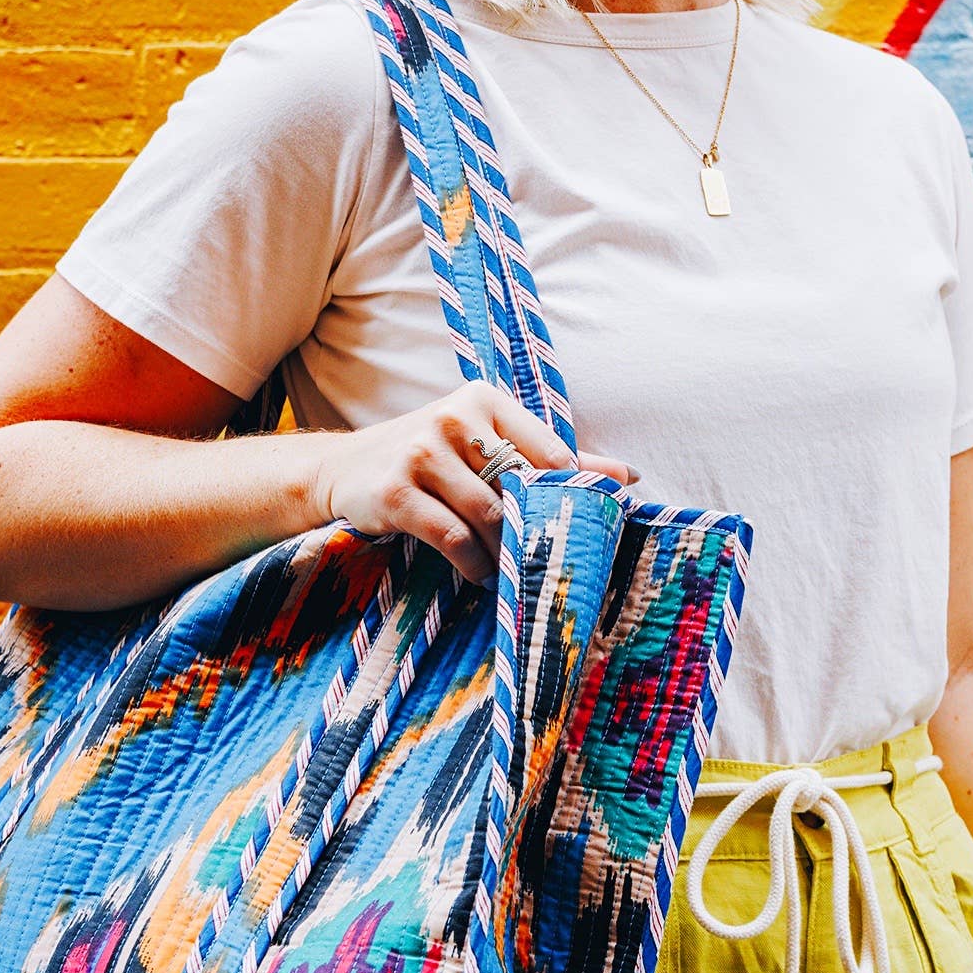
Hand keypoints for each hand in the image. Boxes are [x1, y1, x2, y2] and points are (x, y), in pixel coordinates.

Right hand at [306, 380, 633, 582]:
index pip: (550, 453)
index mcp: (485, 400)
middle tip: (542, 558)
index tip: (571, 526)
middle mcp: (454, 418)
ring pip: (490, 517)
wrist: (344, 470)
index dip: (567, 495)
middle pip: (521, 487)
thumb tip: (627, 475)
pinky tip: (479, 573)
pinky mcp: (397, 492)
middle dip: (534, 529)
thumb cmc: (431, 459)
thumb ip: (551, 459)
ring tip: (508, 569)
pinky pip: (455, 538)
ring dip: (504, 553)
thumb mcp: (487, 445)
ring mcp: (422, 453)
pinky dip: (474, 564)